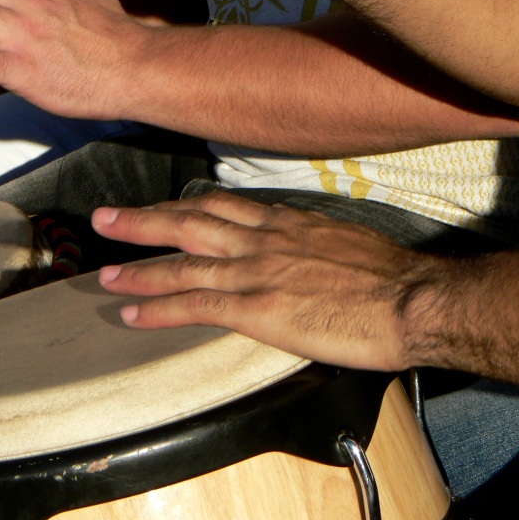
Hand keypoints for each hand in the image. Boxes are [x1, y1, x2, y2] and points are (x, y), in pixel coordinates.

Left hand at [90, 191, 443, 370]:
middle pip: (188, 222)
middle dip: (142, 220)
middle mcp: (262, 239)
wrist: (414, 299)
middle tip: (104, 219)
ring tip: (105, 273)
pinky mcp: (258, 308)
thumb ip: (308, 244)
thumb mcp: (344, 242)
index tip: (158, 209)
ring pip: (183, 264)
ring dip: (139, 267)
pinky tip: (133, 312)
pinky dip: (159, 308)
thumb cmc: (390, 277)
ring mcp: (256, 272)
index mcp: (284, 222)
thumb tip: (296, 256)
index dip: (182, 208)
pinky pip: (196, 306)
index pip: (220, 208)